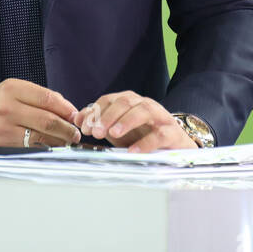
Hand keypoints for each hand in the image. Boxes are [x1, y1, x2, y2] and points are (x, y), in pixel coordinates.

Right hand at [0, 78, 81, 148]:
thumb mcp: (10, 91)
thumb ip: (37, 97)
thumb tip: (65, 108)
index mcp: (11, 89)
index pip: (48, 98)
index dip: (66, 108)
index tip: (75, 115)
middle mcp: (7, 107)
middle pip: (48, 120)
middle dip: (67, 128)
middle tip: (75, 132)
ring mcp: (3, 128)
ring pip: (41, 137)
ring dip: (59, 141)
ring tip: (67, 141)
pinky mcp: (1, 145)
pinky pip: (30, 148)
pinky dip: (45, 149)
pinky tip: (51, 148)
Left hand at [77, 92, 196, 152]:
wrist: (174, 145)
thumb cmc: (143, 134)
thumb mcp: (117, 128)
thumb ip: (98, 122)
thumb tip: (77, 118)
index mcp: (129, 102)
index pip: (109, 100)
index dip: (95, 112)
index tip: (84, 127)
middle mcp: (144, 104)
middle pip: (125, 102)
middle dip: (108, 116)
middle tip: (96, 132)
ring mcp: (159, 116)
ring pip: (143, 111)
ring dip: (126, 121)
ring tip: (113, 134)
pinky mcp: (171, 132)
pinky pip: (159, 134)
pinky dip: (145, 143)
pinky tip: (133, 151)